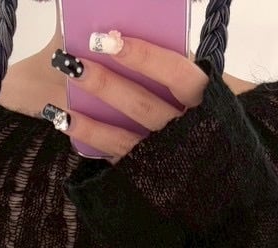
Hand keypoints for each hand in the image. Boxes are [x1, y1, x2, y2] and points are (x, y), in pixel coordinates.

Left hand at [61, 34, 209, 162]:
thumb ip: (178, 70)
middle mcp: (185, 134)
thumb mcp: (206, 93)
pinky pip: (114, 157)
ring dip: (89, 115)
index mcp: (206, 104)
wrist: (215, 177)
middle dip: (107, 84)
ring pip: (124, 137)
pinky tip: (66, 121)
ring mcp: (164, 159)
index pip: (177, 75)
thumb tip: (128, 43)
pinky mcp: (146, 176)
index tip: (112, 40)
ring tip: (62, 94)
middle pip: (143, 106)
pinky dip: (90, 137)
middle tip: (75, 63)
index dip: (145, 57)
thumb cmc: (207, 119)